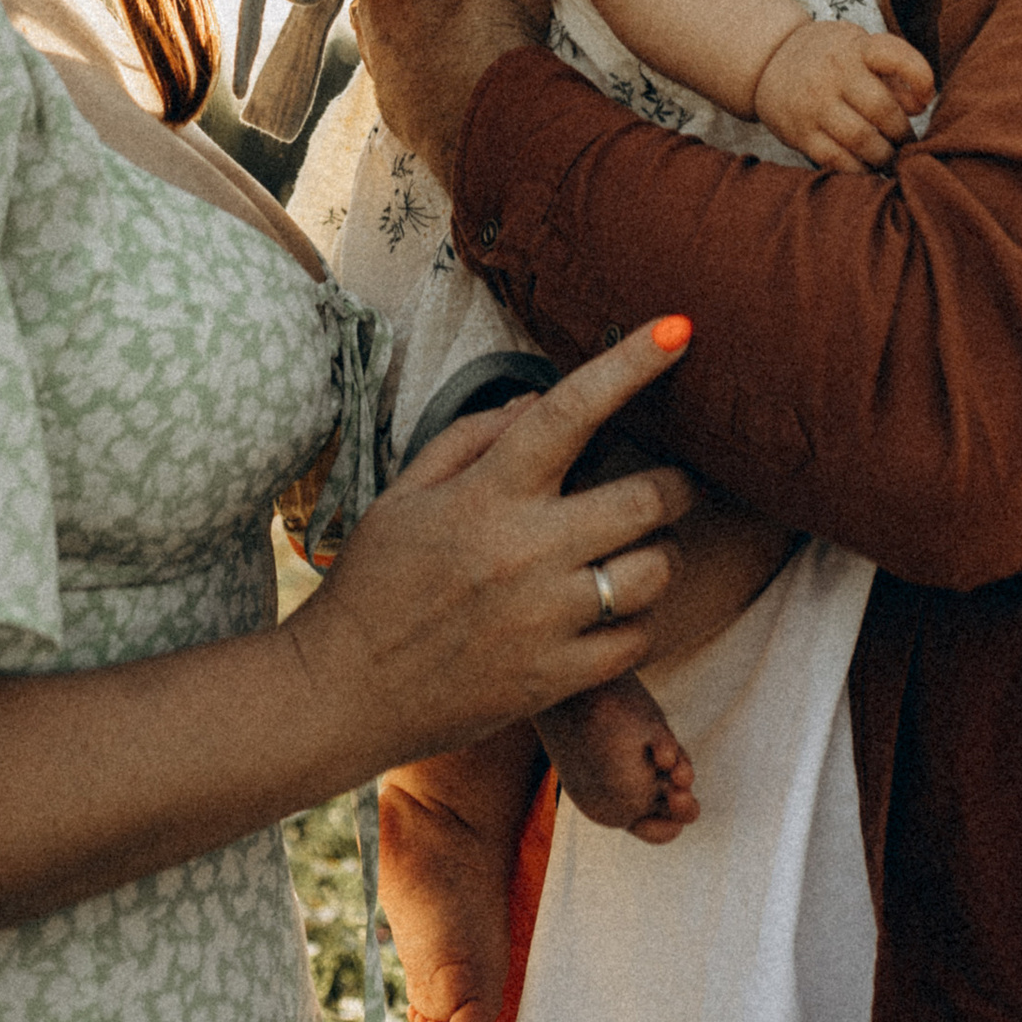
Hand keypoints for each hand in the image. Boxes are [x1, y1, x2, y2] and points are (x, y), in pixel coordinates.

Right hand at [295, 319, 698, 764]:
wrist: (344, 690)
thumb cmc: (373, 582)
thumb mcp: (406, 491)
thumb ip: (476, 435)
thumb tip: (544, 396)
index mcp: (488, 494)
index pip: (572, 412)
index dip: (631, 365)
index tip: (678, 330)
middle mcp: (525, 552)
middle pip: (647, 499)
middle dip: (675, 484)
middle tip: (670, 485)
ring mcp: (545, 620)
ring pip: (655, 571)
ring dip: (661, 554)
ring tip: (638, 552)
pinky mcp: (555, 679)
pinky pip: (636, 639)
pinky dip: (637, 621)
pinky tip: (611, 611)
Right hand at [752, 15, 934, 170]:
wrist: (768, 60)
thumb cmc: (828, 56)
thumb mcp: (857, 47)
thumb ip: (890, 72)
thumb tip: (918, 107)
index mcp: (855, 47)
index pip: (895, 55)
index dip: (920, 77)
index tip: (926, 98)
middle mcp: (834, 73)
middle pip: (882, 110)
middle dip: (903, 133)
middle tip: (907, 143)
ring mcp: (814, 104)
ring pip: (862, 140)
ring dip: (884, 155)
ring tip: (889, 157)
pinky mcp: (799, 133)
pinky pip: (836, 160)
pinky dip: (858, 170)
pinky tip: (866, 167)